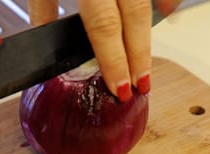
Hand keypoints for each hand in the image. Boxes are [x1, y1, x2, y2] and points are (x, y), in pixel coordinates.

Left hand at [27, 0, 181, 100]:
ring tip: (149, 60)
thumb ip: (44, 3)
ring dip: (150, 31)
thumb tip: (42, 35)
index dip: (115, 60)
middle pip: (135, 17)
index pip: (105, 25)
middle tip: (142, 86)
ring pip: (148, 2)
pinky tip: (167, 12)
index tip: (122, 88)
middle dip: (139, 55)